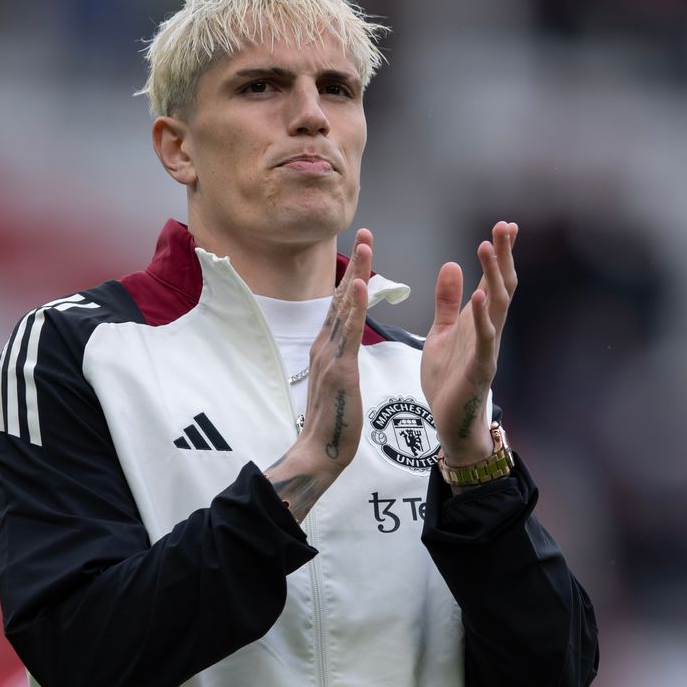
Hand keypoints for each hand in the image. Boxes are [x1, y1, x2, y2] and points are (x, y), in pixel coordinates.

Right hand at [265, 230, 372, 521]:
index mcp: (325, 349)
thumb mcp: (336, 383)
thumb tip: (341, 347)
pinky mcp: (339, 369)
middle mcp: (324, 346)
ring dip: (356, 274)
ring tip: (366, 247)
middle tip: (366, 234)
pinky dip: (354, 307)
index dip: (351, 277)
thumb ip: (337, 360)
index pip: (340, 306)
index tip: (362, 252)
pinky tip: (361, 285)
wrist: (319, 452)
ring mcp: (329, 356)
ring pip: (344, 308)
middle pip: (341, 297)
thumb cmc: (331, 422)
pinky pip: (348, 332)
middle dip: (355, 265)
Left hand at [421, 221, 517, 468]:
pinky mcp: (480, 367)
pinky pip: (485, 339)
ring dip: (494, 276)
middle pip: (502, 285)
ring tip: (487, 248)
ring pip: (498, 306)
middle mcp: (489, 328)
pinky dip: (484, 317)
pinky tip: (481, 296)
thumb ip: (446, 301)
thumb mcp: (441, 331)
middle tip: (504, 227)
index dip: (499, 254)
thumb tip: (451, 264)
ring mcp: (487, 347)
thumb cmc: (448, 377)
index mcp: (479, 319)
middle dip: (503, 256)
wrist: (449, 419)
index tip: (505, 226)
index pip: (493, 279)